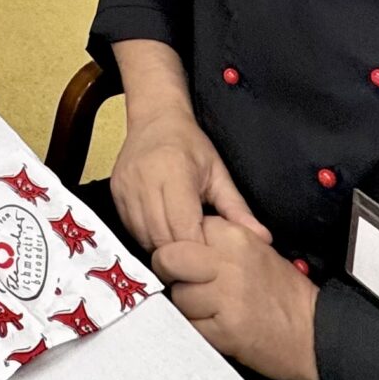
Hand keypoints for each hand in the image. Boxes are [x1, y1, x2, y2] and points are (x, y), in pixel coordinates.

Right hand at [111, 103, 269, 253]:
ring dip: (163, 249)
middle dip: (181, 254)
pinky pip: (130, 228)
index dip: (199, 249)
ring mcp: (126, 187)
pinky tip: (162, 235)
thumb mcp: (219, 173)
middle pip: (162, 236)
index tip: (212, 258)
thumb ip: (237, 209)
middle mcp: (145, 179)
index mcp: (175, 171)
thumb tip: (263, 239)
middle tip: (198, 261)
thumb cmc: (190, 145)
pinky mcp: (115, 193)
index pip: (184, 227)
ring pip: (144, 236)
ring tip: (181, 250)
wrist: (155, 118)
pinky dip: (147, 238)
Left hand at [155, 221, 320, 379]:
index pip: (183, 229)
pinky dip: (199, 329)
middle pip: (168, 259)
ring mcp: (225, 296)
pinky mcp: (225, 329)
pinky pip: (190, 325)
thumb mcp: (254, 249)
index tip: (186, 260)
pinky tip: (219, 326)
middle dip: (169, 272)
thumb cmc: (283, 292)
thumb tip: (179, 243)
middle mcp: (227, 262)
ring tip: (212, 310)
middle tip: (184, 283)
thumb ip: (217, 241)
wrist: (314, 332)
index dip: (179, 246)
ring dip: (187, 306)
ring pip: (178, 296)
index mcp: (235, 235)